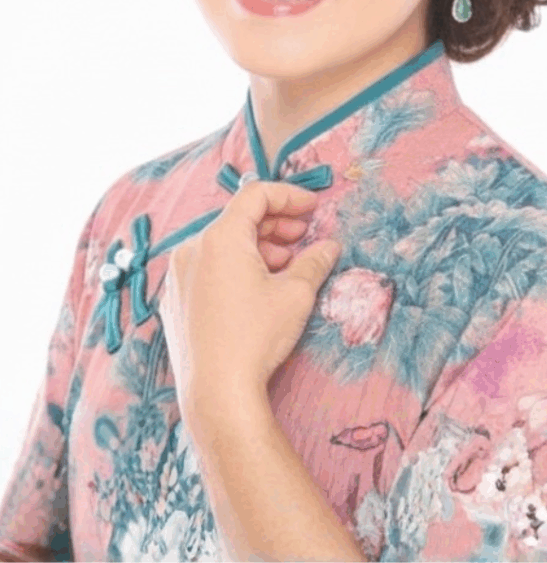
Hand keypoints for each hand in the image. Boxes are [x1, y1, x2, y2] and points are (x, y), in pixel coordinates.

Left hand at [158, 180, 341, 423]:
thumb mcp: (296, 295)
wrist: (217, 393)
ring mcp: (178, 276)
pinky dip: (234, 267)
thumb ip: (315, 261)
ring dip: (257, 247)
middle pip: (237, 219)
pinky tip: (257, 288)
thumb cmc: (256, 338)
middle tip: (304, 236)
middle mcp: (191, 249)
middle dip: (275, 224)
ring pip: (221, 245)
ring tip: (286, 265)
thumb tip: (329, 247)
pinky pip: (206, 269)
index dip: (289, 195)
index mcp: (219, 237)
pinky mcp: (174, 301)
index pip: (255, 195)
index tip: (313, 207)